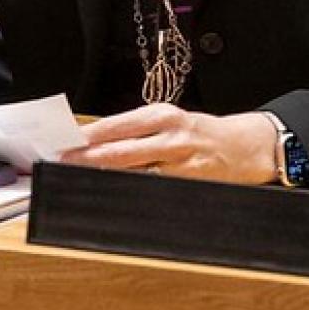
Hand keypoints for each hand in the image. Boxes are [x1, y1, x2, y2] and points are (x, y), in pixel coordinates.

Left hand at [59, 104, 276, 184]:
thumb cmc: (198, 133)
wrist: (244, 146)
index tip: (64, 144)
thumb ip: (135, 132)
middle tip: (63, 164)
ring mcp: (180, 160)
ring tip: (81, 180)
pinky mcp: (190, 181)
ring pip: (135, 171)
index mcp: (161, 114)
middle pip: (121, 149)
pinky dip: (133, 190)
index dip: (87, 137)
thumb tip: (93, 143)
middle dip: (89, 158)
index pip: (115, 125)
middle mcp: (170, 134)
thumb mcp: (168, 122)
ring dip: (106, 176)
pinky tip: (116, 195)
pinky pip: (155, 187)